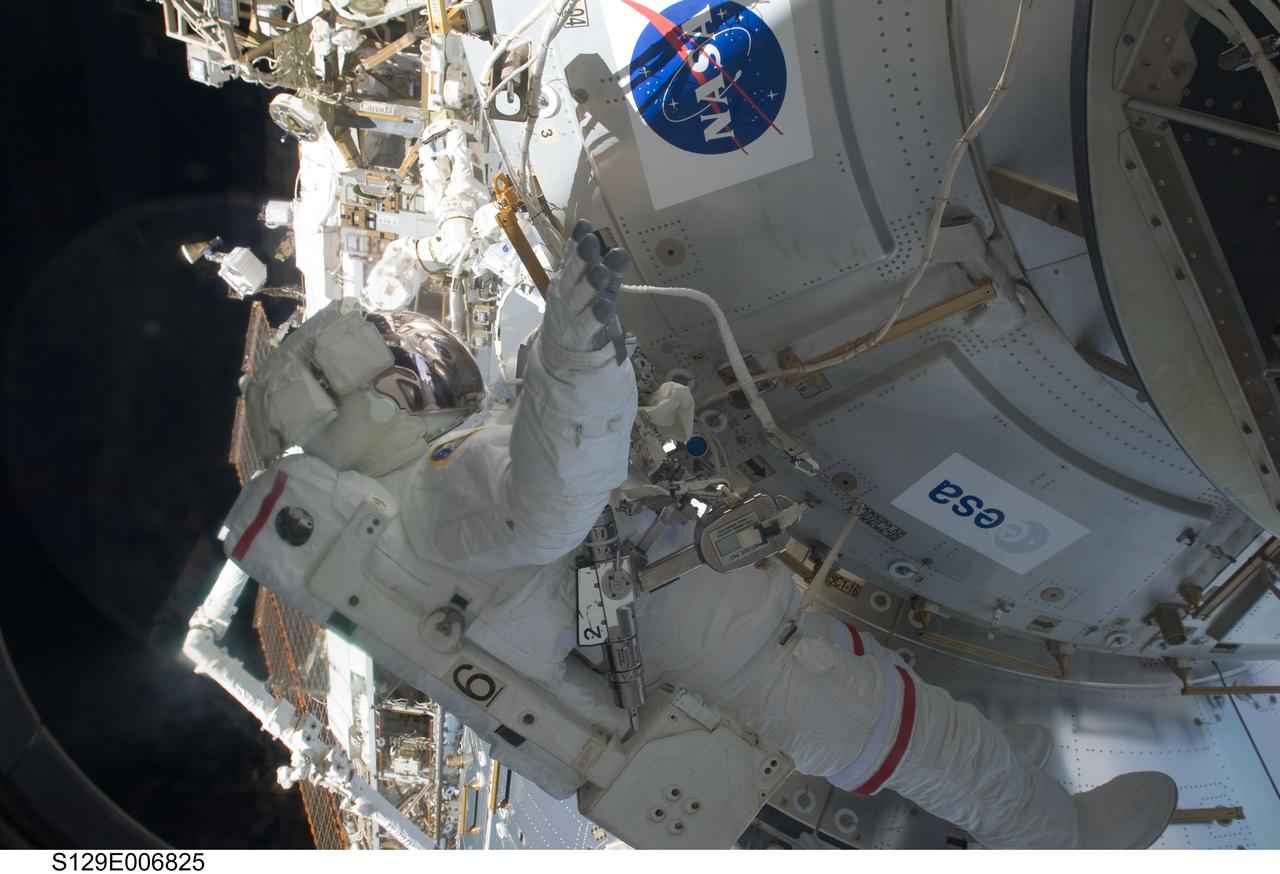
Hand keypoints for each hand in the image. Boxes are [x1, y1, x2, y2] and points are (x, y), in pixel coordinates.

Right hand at [541, 220, 629, 366]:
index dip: (576, 241)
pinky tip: (606, 304)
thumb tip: (602, 239)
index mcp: (565, 278)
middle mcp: (565, 293)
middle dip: (582, 257)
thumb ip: (588, 266)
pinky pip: (589, 323)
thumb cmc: (574, 311)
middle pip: (573, 274)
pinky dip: (596, 314)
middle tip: (592, 241)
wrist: (558, 348)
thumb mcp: (576, 286)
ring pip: (580, 296)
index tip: (585, 225)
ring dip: (591, 284)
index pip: (570, 257)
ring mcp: (571, 313)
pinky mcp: (580, 333)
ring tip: (602, 271)